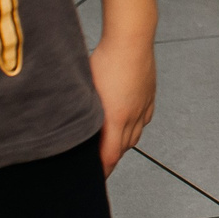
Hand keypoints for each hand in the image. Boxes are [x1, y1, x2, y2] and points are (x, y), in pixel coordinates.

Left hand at [88, 32, 156, 172]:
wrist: (132, 39)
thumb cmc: (105, 59)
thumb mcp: (86, 89)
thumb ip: (82, 112)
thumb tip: (70, 125)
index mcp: (115, 117)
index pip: (110, 155)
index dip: (101, 170)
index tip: (93, 178)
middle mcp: (133, 116)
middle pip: (123, 148)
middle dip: (110, 158)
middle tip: (96, 165)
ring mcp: (143, 106)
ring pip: (135, 135)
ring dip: (122, 144)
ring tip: (109, 146)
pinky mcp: (149, 96)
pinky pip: (143, 120)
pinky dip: (134, 128)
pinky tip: (126, 124)